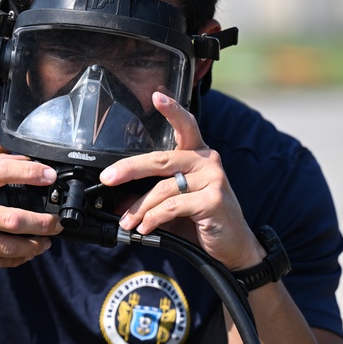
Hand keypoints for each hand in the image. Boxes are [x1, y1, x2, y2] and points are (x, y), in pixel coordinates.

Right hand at [0, 155, 62, 272]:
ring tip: (45, 241)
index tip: (50, 177)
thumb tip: (25, 162)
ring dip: (33, 246)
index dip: (31, 173)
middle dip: (42, 223)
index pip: (2, 173)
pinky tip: (25, 253)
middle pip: (12, 220)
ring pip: (7, 247)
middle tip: (57, 224)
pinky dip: (15, 259)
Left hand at [99, 92, 263, 270]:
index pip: (186, 126)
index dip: (172, 110)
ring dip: (140, 208)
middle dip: (130, 169)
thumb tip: (118, 202)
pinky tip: (146, 229)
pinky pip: (173, 206)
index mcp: (198, 156)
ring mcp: (214, 179)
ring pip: (164, 188)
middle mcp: (208, 161)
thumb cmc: (203, 222)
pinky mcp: (214, 200)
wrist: (234, 247)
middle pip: (162, 159)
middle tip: (108, 178)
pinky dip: (154, 218)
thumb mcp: (173, 208)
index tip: (156, 96)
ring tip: (128, 222)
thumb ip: (150, 200)